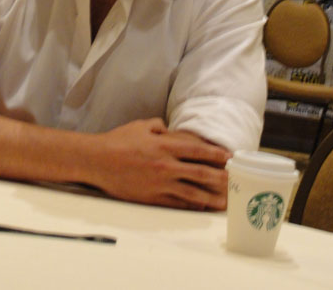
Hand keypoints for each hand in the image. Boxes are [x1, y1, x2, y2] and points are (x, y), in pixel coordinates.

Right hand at [90, 118, 230, 209]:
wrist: (98, 161)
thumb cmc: (118, 141)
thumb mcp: (141, 126)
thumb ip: (160, 127)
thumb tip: (171, 130)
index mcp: (164, 145)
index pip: (197, 150)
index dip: (216, 154)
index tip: (229, 157)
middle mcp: (166, 165)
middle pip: (201, 173)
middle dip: (220, 177)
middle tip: (234, 180)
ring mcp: (160, 184)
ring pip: (193, 192)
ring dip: (211, 197)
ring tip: (225, 200)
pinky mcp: (152, 198)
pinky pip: (177, 203)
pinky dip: (192, 205)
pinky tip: (202, 207)